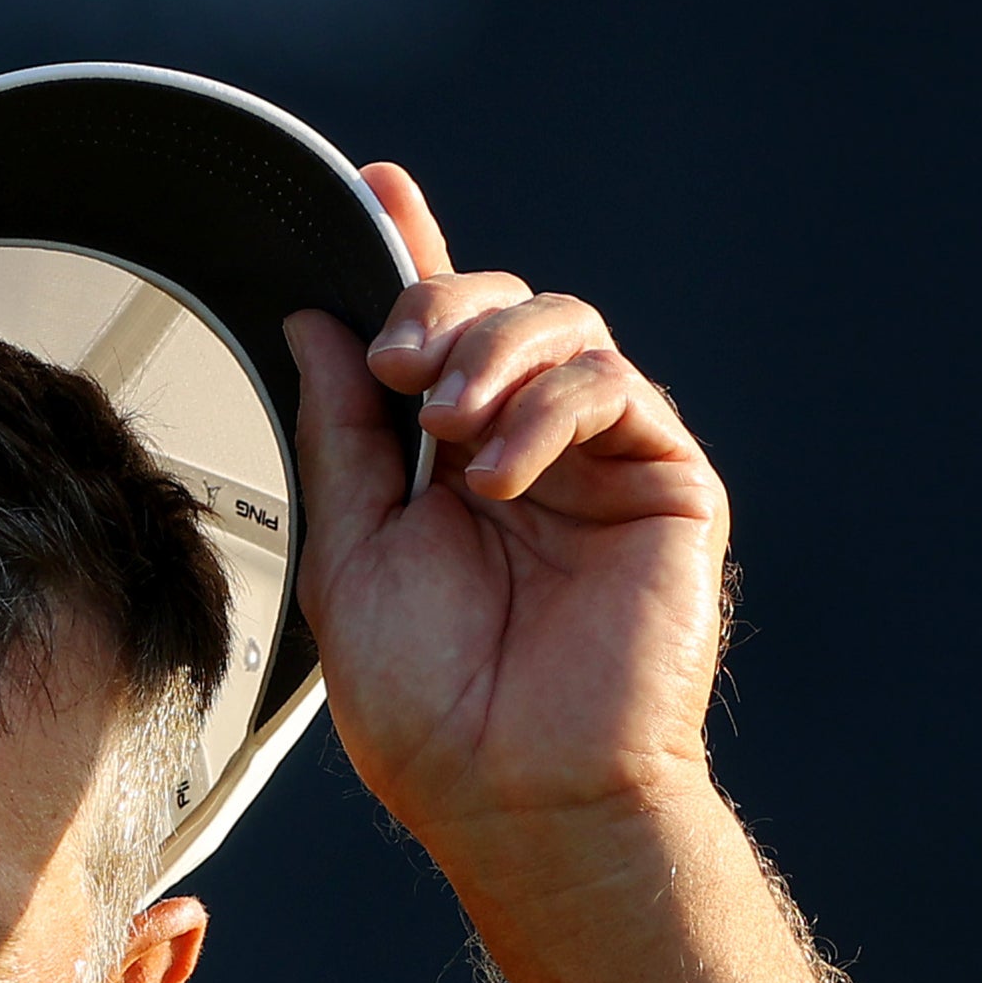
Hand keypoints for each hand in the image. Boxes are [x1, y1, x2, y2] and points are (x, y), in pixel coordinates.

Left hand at [285, 165, 731, 888]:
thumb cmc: (433, 709)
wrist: (513, 795)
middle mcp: (526, 452)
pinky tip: (498, 471)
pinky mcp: (664, 481)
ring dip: (490, 353)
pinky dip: (547, 406)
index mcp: (448, 468)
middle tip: (398, 367)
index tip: (375, 187)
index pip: (434, 338)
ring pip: (561, 326)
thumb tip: (318, 327)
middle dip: (439, 309)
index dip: (410, 255)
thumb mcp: (349, 553)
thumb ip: (341, 434)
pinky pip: (613, 387)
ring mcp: (599, 463)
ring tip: (446, 428)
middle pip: (496, 309)